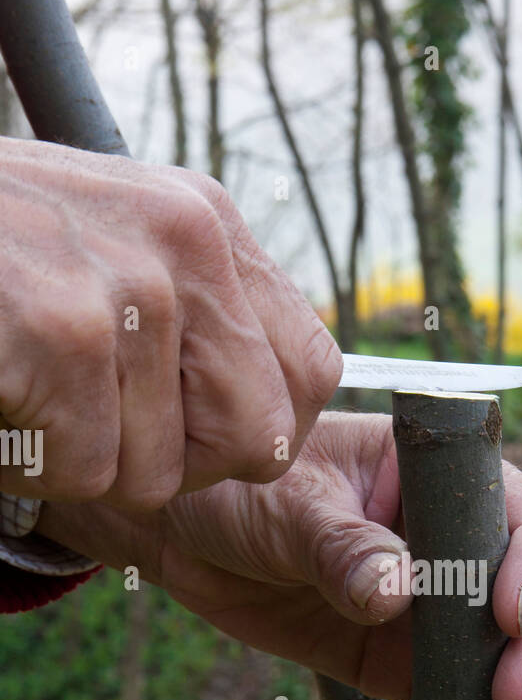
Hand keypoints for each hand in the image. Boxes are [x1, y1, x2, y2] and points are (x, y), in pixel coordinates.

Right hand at [0, 137, 340, 507]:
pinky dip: (27, 464)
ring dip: (80, 464)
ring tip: (31, 395)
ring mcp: (129, 284)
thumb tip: (271, 426)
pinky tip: (3, 403)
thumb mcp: (114, 249)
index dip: (257, 432)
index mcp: (209, 226)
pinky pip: (81, 470)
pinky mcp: (64, 331)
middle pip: (257, 441)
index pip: (312, 373)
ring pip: (155, 474)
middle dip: (179, 467)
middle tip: (103, 432)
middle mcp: (187, 243)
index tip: (193, 434)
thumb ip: (196, 317)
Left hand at [39, 413, 521, 699]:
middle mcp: (461, 548)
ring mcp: (442, 614)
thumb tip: (395, 594)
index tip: (512, 615)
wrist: (185, 532)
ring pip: (516, 667)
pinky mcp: (410, 670)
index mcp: (443, 483)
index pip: (517, 517)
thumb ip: (341, 546)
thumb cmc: (239, 488)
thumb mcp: (285, 506)